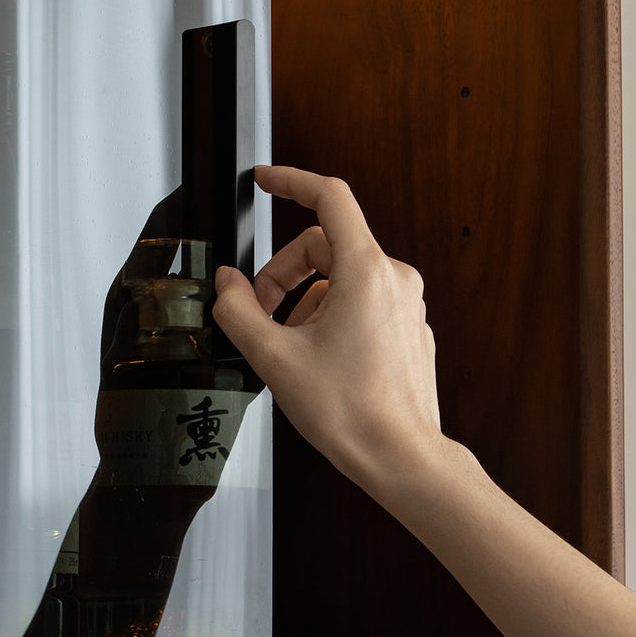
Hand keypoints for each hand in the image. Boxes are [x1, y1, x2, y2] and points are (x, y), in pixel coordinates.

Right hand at [212, 165, 450, 507]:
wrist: (401, 458)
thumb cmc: (350, 413)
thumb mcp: (274, 358)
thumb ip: (239, 311)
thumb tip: (227, 284)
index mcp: (365, 271)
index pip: (329, 197)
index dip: (291, 181)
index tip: (265, 179)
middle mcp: (393, 278)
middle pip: (324, 245)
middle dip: (283, 273)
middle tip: (259, 314)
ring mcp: (405, 303)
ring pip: (341, 276)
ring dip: (304, 299)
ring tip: (288, 345)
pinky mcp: (408, 327)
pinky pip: (361, 300)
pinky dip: (330, 314)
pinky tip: (316, 357)